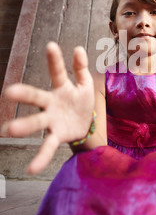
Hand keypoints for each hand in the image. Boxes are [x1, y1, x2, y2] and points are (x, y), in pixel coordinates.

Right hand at [2, 43, 94, 174]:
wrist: (86, 124)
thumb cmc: (82, 101)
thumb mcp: (85, 85)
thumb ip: (80, 68)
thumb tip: (78, 48)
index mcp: (61, 89)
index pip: (57, 72)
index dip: (55, 60)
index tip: (52, 45)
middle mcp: (51, 104)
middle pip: (37, 97)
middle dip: (25, 95)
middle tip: (9, 92)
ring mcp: (52, 120)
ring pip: (37, 122)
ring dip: (24, 126)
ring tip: (9, 130)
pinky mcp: (57, 136)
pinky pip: (47, 147)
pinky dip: (40, 158)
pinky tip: (31, 169)